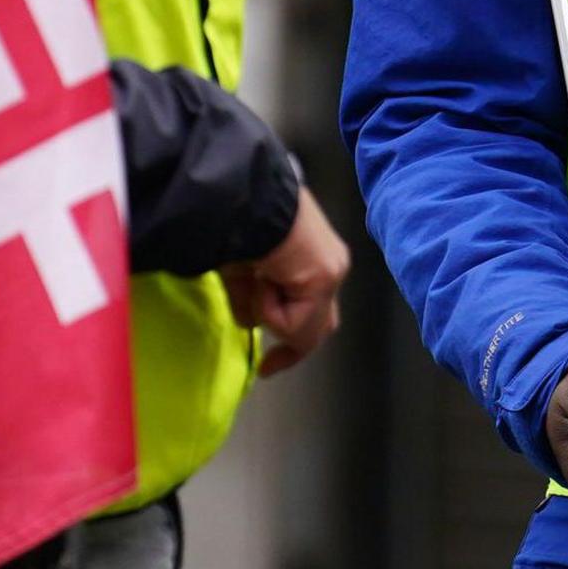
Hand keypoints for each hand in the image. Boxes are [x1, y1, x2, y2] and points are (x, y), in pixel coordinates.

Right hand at [221, 187, 348, 376]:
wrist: (245, 200)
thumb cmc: (235, 225)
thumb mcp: (239, 273)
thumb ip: (249, 302)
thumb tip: (249, 324)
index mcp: (310, 257)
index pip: (312, 309)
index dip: (291, 340)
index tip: (266, 367)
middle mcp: (329, 264)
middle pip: (320, 324)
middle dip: (294, 343)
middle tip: (268, 365)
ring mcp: (332, 271)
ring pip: (303, 326)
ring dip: (271, 314)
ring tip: (255, 278)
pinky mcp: (325, 278)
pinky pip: (294, 321)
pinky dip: (270, 309)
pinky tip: (262, 276)